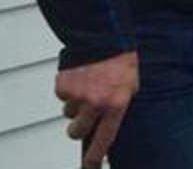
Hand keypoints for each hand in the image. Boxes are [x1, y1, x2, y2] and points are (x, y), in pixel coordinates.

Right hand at [56, 51, 138, 167]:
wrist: (104, 36)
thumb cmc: (121, 62)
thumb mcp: (130, 87)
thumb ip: (117, 108)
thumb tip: (104, 128)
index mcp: (116, 105)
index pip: (104, 139)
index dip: (95, 156)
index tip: (90, 166)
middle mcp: (95, 103)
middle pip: (76, 132)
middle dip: (78, 127)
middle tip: (85, 114)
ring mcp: (77, 96)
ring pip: (68, 114)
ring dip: (75, 105)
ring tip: (88, 85)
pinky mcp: (63, 86)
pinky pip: (62, 97)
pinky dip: (68, 90)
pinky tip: (80, 77)